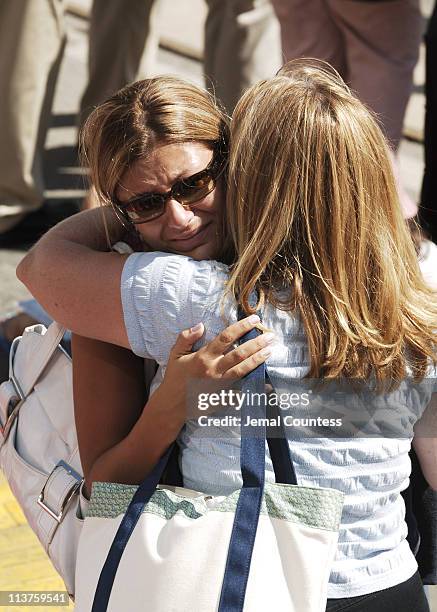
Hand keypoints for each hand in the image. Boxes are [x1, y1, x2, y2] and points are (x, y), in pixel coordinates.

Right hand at [156, 315, 274, 420]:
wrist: (172, 405)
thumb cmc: (175, 378)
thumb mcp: (175, 355)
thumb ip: (186, 338)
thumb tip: (200, 325)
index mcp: (203, 356)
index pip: (226, 337)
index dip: (242, 327)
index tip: (255, 320)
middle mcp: (213, 369)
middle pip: (239, 354)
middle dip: (256, 343)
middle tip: (270, 336)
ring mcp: (219, 384)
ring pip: (242, 370)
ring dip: (258, 360)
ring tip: (270, 351)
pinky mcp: (222, 397)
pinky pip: (242, 391)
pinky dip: (255, 388)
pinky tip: (267, 383)